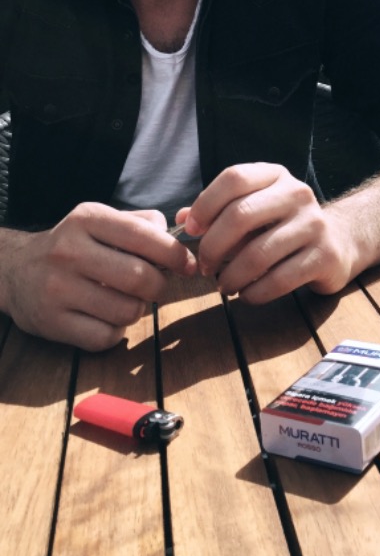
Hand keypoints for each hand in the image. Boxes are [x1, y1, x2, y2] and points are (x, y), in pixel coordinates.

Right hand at [1, 202, 196, 350]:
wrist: (15, 270)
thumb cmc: (72, 245)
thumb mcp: (100, 221)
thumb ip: (140, 224)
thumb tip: (176, 242)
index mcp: (87, 219)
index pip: (145, 236)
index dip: (175, 254)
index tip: (187, 265)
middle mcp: (70, 251)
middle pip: (141, 278)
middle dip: (160, 286)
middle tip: (156, 286)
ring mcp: (58, 288)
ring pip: (127, 311)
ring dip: (137, 310)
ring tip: (125, 300)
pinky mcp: (52, 322)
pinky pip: (106, 337)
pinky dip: (116, 332)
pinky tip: (106, 318)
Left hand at [177, 163, 353, 302]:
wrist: (339, 241)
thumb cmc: (283, 225)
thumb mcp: (254, 209)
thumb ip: (217, 212)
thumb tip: (179, 220)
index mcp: (275, 175)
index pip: (234, 178)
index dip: (205, 205)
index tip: (190, 231)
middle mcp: (297, 194)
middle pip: (242, 215)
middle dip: (213, 246)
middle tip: (203, 266)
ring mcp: (314, 224)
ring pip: (258, 254)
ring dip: (231, 276)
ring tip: (223, 285)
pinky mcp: (324, 256)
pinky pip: (279, 280)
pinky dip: (254, 293)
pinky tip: (246, 295)